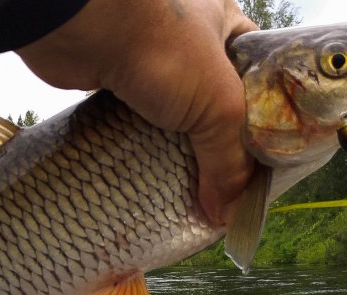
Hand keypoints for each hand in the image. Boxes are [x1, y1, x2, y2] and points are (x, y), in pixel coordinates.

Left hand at [16, 0, 257, 225]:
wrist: (81, 27)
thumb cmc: (162, 47)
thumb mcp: (218, 104)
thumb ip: (229, 160)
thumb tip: (227, 214)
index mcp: (228, 27)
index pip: (259, 80)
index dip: (265, 123)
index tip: (262, 167)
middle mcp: (192, 42)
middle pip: (216, 106)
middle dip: (219, 148)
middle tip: (226, 190)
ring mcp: (153, 61)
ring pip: (176, 118)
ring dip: (180, 154)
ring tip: (193, 195)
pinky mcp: (119, 81)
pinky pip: (140, 123)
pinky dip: (146, 150)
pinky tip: (154, 179)